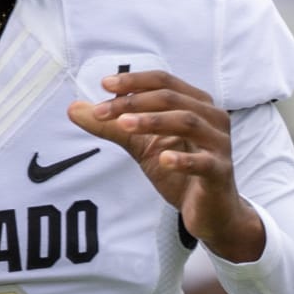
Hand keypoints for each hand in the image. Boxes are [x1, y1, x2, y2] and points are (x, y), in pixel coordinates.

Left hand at [68, 71, 263, 262]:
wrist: (210, 212)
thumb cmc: (180, 174)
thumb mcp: (143, 146)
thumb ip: (113, 127)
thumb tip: (73, 109)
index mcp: (196, 104)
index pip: (164, 81)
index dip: (134, 81)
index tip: (104, 85)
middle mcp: (212, 117)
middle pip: (172, 98)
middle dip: (134, 101)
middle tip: (103, 111)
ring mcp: (219, 144)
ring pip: (187, 122)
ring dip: (152, 121)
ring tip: (123, 125)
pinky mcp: (220, 172)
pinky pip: (203, 162)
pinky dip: (182, 159)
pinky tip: (163, 159)